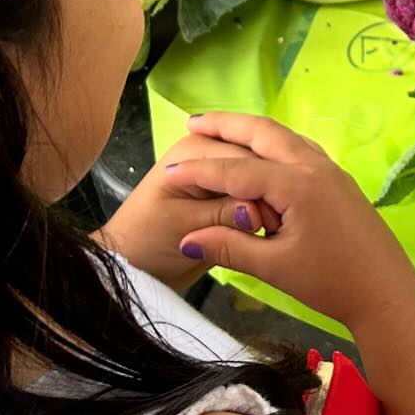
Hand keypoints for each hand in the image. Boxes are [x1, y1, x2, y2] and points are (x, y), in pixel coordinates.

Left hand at [98, 132, 274, 293]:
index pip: (242, 156)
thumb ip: (222, 215)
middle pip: (256, 163)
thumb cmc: (148, 239)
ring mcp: (223, 173)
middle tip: (277, 228)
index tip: (273, 220)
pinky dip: (265, 209)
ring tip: (275, 230)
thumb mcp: (184, 225)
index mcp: (194, 150)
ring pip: (261, 179)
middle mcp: (212, 154)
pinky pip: (257, 194)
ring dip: (269, 201)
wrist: (137, 264)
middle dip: (267, 193)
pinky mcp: (230, 194)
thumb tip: (257, 213)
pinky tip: (272, 227)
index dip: (261, 185)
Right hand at [161, 114, 414, 330]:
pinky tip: (264, 153)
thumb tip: (185, 240)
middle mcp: (315, 166)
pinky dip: (275, 143)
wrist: (386, 292)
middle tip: (193, 122)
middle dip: (227, 125)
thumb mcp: (274, 268)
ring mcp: (332, 170)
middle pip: (264, 133)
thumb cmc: (331, 282)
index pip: (237, 170)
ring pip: (285, 137)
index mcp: (298, 184)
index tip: (168, 171)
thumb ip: (229, 247)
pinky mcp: (340, 181)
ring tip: (222, 130)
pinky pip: (301, 149)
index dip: (200, 171)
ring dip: (252, 130)